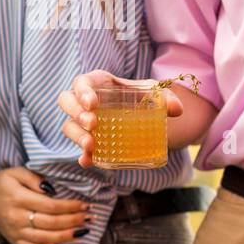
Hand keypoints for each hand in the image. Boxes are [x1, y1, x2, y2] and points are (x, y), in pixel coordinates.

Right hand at [0, 167, 89, 243]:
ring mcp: (15, 232)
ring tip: (83, 232)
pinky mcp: (14, 240)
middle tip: (90, 218)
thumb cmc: (3, 182)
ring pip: (45, 239)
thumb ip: (35, 179)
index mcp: (18, 198)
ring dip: (67, 236)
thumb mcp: (17, 172)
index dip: (70, 207)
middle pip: (51, 223)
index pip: (50, 206)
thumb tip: (53, 190)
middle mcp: (16, 218)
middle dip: (73, 221)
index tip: (85, 204)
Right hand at [59, 70, 183, 166]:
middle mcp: (85, 102)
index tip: (92, 103)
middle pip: (67, 101)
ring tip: (90, 145)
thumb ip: (166, 98)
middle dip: (76, 112)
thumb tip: (176, 109)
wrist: (143, 117)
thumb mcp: (155, 94)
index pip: (82, 82)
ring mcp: (83, 122)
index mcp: (98, 83)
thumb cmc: (143, 98)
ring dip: (76, 135)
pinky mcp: (88, 140)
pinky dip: (82, 155)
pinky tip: (87, 161)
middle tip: (93, 124)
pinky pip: (78, 148)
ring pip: (68, 125)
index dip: (82, 91)